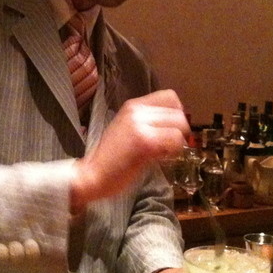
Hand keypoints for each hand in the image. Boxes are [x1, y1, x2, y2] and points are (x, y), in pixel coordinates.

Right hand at [70, 89, 189, 210]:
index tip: (171, 128)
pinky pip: (175, 140)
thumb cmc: (111, 158)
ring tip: (165, 152)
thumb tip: (174, 123)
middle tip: (169, 145)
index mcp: (133, 106)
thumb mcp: (127, 128)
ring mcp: (141, 125)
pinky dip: (174, 151)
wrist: (92, 175)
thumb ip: (147, 122)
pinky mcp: (145, 142)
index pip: (170, 96)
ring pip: (180, 125)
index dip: (177, 113)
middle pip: (179, 111)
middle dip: (180, 130)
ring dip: (178, 141)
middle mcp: (137, 111)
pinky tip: (162, 158)